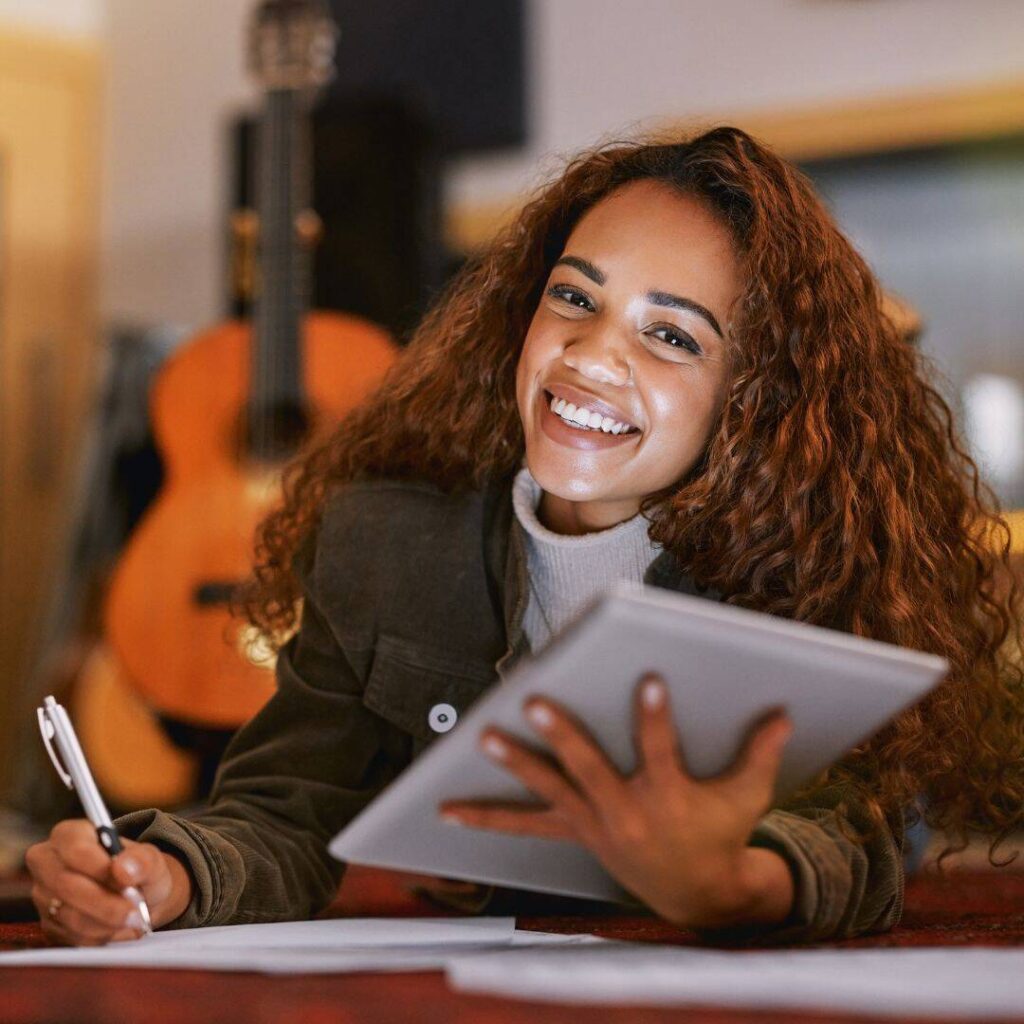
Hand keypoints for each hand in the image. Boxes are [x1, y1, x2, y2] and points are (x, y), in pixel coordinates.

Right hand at [25, 819, 193, 945]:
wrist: (137, 895)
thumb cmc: (139, 870)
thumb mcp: (151, 859)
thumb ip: (142, 860)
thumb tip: (123, 868)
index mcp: (69, 835)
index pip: (76, 850)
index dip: (101, 869)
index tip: (126, 883)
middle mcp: (47, 863)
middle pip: (67, 886)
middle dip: (105, 904)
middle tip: (134, 914)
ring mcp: (44, 895)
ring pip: (69, 915)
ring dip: (105, 923)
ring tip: (132, 920)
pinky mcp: (49, 924)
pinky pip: (70, 936)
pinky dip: (100, 936)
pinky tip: (119, 929)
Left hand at [439, 675, 793, 930]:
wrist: (696, 894)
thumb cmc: (721, 834)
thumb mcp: (748, 797)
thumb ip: (761, 754)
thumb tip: (785, 712)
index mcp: (667, 797)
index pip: (661, 750)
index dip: (656, 716)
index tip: (649, 679)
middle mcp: (624, 811)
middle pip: (587, 768)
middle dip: (561, 735)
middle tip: (534, 702)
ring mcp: (594, 822)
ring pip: (549, 790)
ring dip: (516, 765)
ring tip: (484, 738)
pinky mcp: (575, 830)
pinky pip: (524, 826)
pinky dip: (487, 819)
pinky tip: (447, 811)